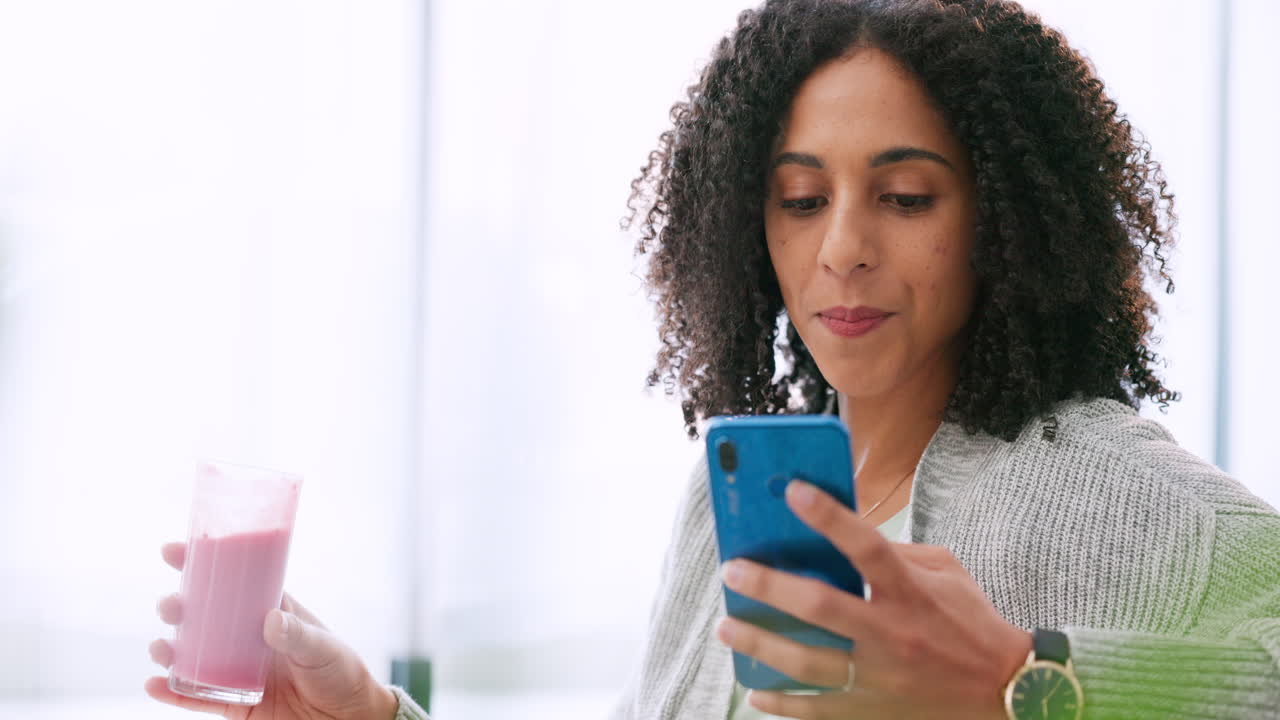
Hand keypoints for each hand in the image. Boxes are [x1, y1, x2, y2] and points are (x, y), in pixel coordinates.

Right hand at [147, 542, 398, 718]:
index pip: (234, 582)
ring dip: (169, 649)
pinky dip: (174, 692)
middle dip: (180, 607)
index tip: (173, 551)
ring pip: (193, 656)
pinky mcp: (235, 702)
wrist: (346, 716)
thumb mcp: (324, 648)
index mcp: (270, 612)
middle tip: (170, 605)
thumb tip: (270, 620)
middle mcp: (247, 638)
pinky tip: (154, 685)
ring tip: (159, 648)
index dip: (203, 564)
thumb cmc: (340, 672)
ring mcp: (237, 670)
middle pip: (204, 616)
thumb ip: (297, 635)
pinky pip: (198, 697)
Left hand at [715, 481, 1031, 719]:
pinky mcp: (873, 710)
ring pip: (808, 662)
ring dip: (760, 643)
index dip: (830, 515)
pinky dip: (783, 703)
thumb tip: (844, 534)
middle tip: (733, 571)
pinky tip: (755, 690)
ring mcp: (880, 677)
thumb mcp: (943, 572)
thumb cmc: (969, 622)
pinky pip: (818, 709)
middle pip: (821, 607)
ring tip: (728, 626)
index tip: (792, 490)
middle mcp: (891, 633)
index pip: (867, 545)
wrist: (1003, 690)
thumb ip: (895, 553)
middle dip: (770, 587)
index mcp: (910, 592)